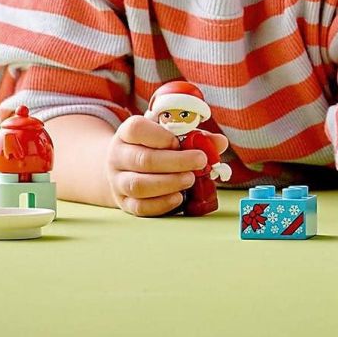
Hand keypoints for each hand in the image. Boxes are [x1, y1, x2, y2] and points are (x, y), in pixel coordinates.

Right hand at [106, 114, 228, 216]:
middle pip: (143, 159)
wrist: (123, 168)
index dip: (161, 136)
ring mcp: (118, 181)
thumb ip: (195, 136)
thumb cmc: (153, 147)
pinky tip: (179, 197)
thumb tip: (220, 143)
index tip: (180, 141)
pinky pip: (140, 207)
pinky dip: (161, 204)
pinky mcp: (124, 202)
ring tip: (190, 179)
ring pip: (139, 185)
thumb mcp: (167, 134)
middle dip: (175, 162)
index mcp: (127, 133)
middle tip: (199, 162)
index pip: (137, 129)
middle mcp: (118, 156)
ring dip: (169, 183)